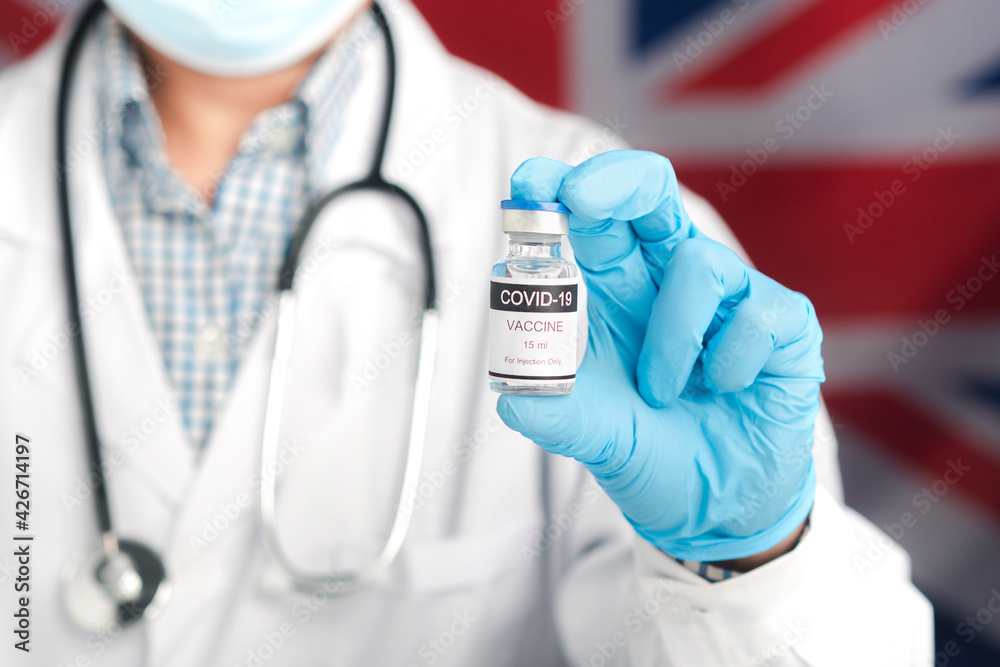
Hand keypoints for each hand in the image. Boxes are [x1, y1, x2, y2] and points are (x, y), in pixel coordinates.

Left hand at [497, 150, 822, 561]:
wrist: (718, 511)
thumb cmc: (651, 454)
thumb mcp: (594, 436)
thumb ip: (556, 412)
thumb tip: (510, 397)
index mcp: (617, 293)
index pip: (590, 222)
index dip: (560, 194)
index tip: (528, 186)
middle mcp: (669, 282)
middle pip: (650, 197)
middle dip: (616, 183)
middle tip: (582, 197)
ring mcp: (728, 297)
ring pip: (698, 264)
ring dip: (672, 337)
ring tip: (661, 393)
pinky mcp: (780, 325)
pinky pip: (755, 313)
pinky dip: (730, 360)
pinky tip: (724, 391)